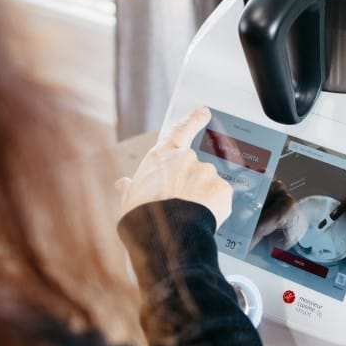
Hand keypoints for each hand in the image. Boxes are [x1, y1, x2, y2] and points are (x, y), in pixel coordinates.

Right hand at [116, 107, 232, 227]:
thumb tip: (123, 184)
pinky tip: (203, 218)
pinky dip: (214, 208)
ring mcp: (206, 172)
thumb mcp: (130, 199)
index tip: (205, 112)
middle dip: (191, 186)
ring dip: (202, 198)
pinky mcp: (222, 189)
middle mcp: (186, 158)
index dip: (193, 120)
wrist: (166, 234)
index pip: (181, 130)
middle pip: (194, 169)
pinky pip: (220, 198)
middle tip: (180, 207)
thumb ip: (131, 188)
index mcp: (162, 156)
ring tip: (188, 216)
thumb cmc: (143, 215)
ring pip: (207, 185)